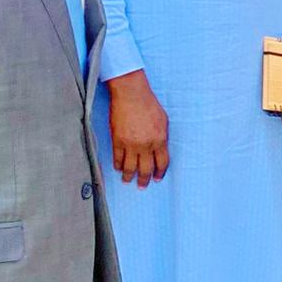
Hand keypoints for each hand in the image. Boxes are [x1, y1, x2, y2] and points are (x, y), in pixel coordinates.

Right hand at [107, 71, 168, 186]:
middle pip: (146, 169)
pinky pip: (117, 158)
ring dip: (128, 176)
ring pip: (130, 167)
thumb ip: (162, 136)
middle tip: (142, 186)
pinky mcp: (117, 141)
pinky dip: (118, 165)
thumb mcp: (163, 120)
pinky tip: (118, 169)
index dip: (159, 173)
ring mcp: (130, 144)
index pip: (162, 163)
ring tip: (127, 181)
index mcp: (160, 140)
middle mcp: (146, 145)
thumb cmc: (149, 104)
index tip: (157, 178)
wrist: (131, 95)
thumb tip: (160, 148)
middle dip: (144, 180)